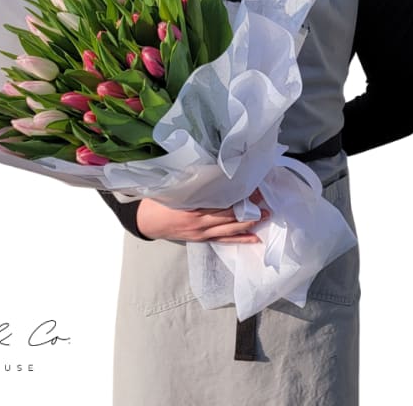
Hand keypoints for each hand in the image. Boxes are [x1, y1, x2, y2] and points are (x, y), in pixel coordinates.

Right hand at [136, 189, 269, 242]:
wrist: (146, 222)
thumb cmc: (157, 201)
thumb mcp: (172, 188)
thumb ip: (191, 183)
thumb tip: (212, 171)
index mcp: (192, 208)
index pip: (222, 201)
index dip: (240, 195)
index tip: (253, 186)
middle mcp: (200, 223)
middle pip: (230, 216)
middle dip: (250, 208)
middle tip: (266, 199)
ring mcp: (202, 233)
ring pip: (231, 229)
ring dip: (250, 223)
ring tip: (267, 215)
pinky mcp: (202, 239)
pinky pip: (224, 240)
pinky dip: (240, 239)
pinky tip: (255, 237)